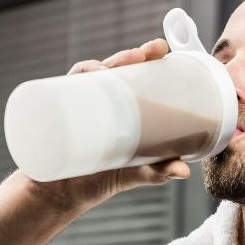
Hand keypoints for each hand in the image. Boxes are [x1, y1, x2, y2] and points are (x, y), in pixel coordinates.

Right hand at [46, 39, 191, 202]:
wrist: (60, 196)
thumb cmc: (99, 180)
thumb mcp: (134, 174)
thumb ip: (157, 172)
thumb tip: (184, 173)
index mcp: (121, 108)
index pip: (134, 75)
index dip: (146, 57)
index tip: (160, 48)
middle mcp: (100, 102)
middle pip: (113, 69)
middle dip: (127, 56)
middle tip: (142, 54)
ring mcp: (79, 107)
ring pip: (89, 76)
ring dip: (100, 65)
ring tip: (112, 70)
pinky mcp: (60, 115)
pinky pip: (63, 91)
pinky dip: (75, 81)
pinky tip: (86, 80)